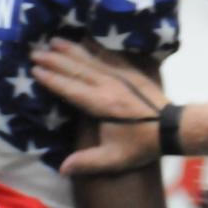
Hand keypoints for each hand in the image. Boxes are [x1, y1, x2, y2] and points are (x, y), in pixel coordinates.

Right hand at [31, 37, 168, 174]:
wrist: (172, 127)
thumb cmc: (142, 144)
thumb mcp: (115, 158)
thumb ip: (88, 162)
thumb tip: (62, 169)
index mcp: (101, 104)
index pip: (71, 89)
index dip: (52, 79)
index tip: (35, 70)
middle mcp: (108, 85)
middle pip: (77, 69)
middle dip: (55, 60)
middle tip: (36, 51)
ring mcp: (120, 76)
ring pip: (91, 59)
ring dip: (72, 49)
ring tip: (55, 40)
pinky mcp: (131, 72)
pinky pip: (110, 55)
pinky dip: (96, 46)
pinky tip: (87, 39)